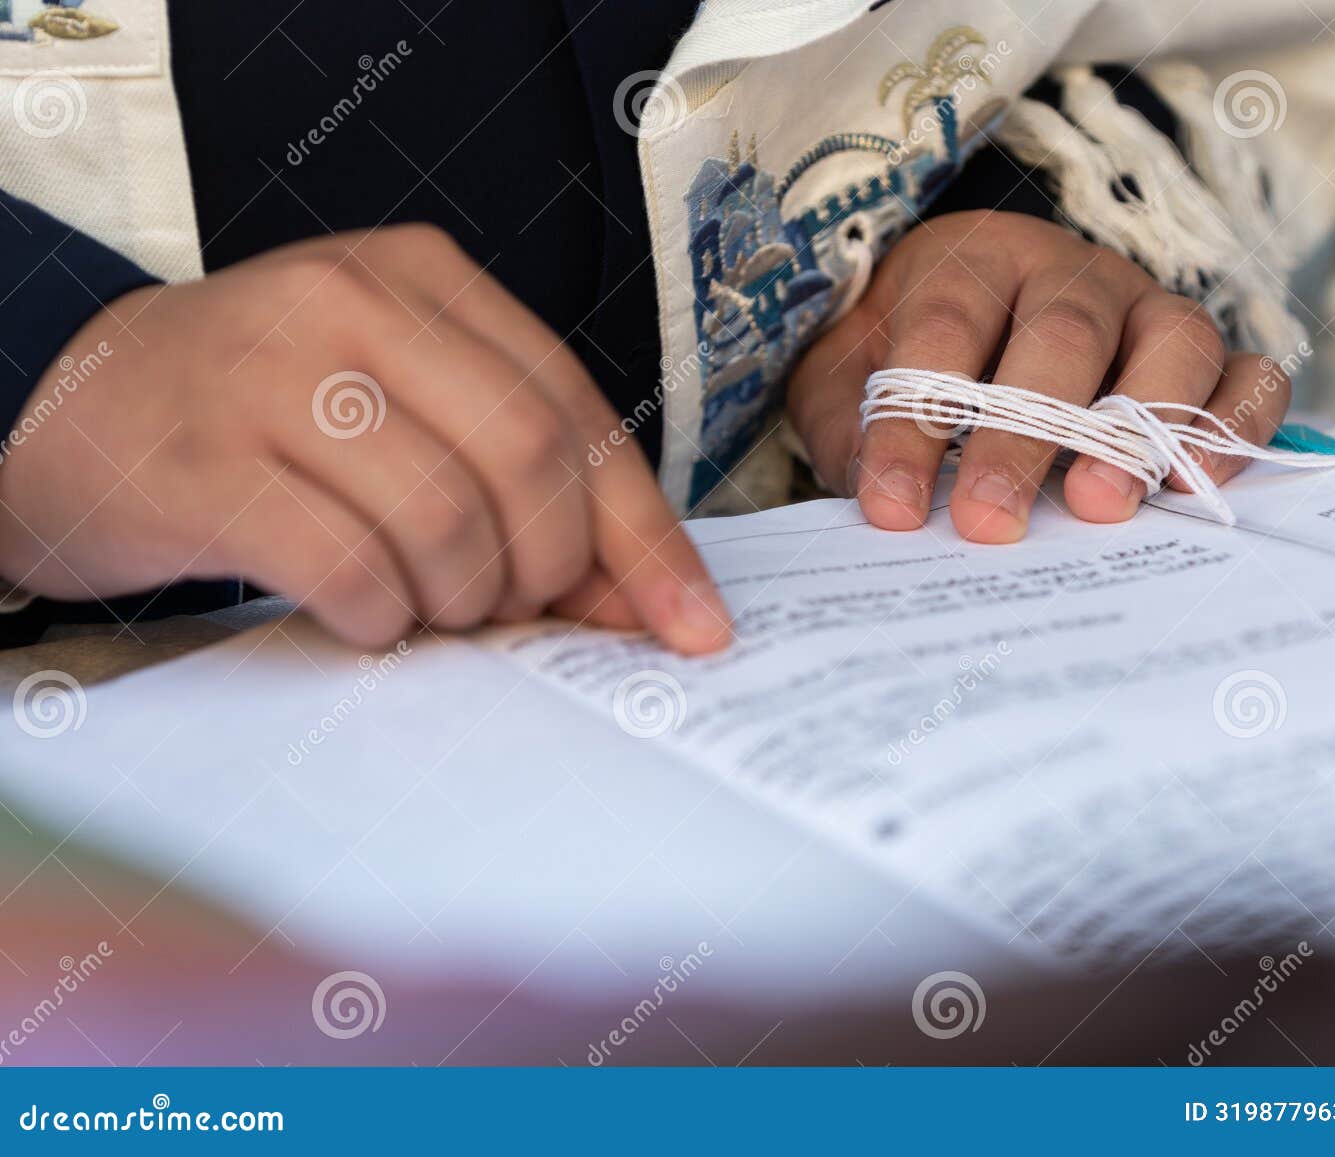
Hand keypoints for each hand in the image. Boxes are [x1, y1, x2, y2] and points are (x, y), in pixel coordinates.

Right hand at [0, 225, 730, 651]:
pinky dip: (381, 619)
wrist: (80, 409)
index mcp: (424, 276)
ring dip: (462, 600)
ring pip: (445, 520)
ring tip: (430, 607)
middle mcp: (349, 299)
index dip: (646, 534)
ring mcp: (266, 372)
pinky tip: (363, 615)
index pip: (577, 409)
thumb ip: (519, 473)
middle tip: (516, 609)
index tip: (693, 628)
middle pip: (529, 457)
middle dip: (550, 569)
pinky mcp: (201, 463)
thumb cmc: (275, 420)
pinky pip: (349, 569)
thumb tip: (646, 601)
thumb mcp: (403, 404)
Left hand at [787, 211, 1290, 540]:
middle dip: (1024, 435)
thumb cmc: (907, 360)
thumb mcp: (847, 383)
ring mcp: (1150, 310)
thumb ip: (849, 430)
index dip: (915, 421)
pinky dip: (1232, 430)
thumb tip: (883, 498)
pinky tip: (1194, 491)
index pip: (945, 329)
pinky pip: (1249, 379)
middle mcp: (1071, 274)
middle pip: (1061, 336)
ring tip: (1099, 506)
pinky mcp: (1210, 359)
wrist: (976, 324)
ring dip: (1140, 427)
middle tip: (990, 519)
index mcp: (973, 262)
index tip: (892, 510)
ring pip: (1173, 342)